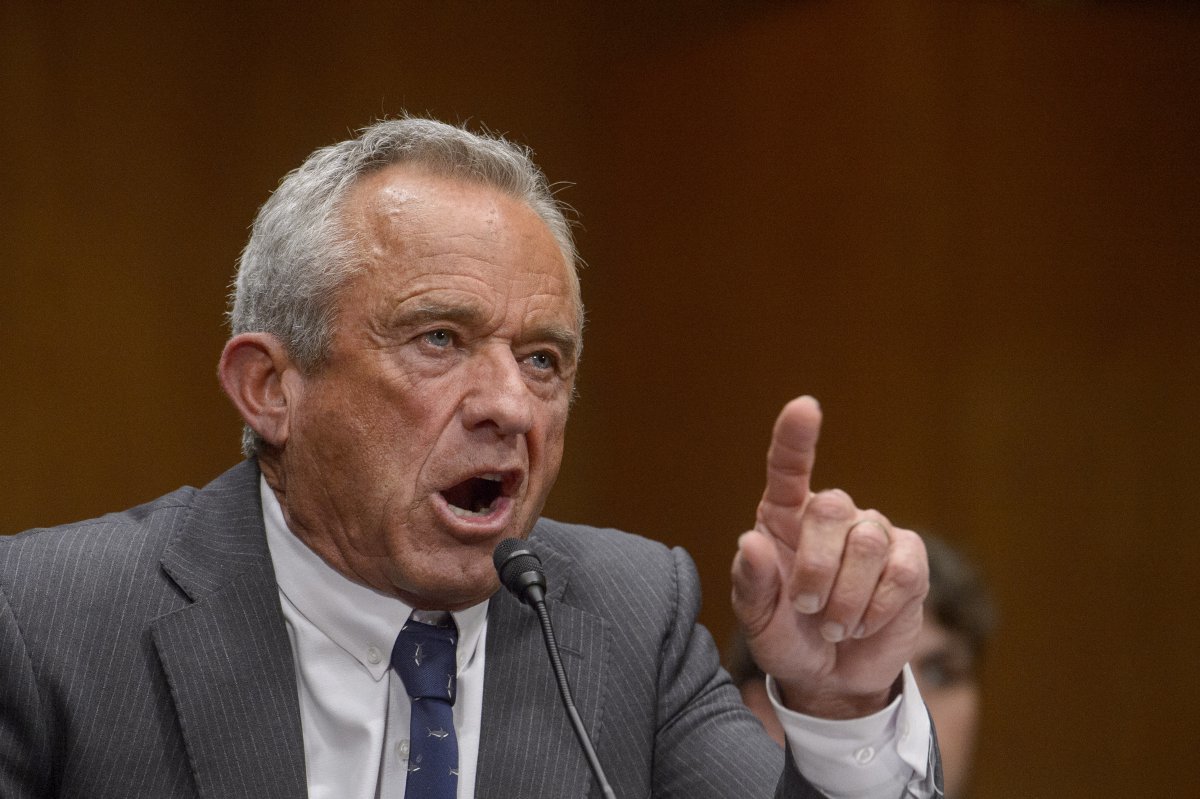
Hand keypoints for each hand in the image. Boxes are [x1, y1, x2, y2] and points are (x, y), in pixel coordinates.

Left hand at [730, 396, 928, 718]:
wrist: (832, 678)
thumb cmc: (788, 638)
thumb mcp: (758, 622)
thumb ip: (753, 585)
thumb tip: (751, 543)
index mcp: (783, 518)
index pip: (789, 468)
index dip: (796, 437)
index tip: (804, 407)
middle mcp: (831, 516)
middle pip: (832, 508)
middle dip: (818, 568)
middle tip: (809, 609)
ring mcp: (874, 533)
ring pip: (868, 543)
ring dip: (847, 598)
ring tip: (835, 627)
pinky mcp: (910, 561)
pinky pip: (902, 572)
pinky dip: (878, 608)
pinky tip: (863, 625)